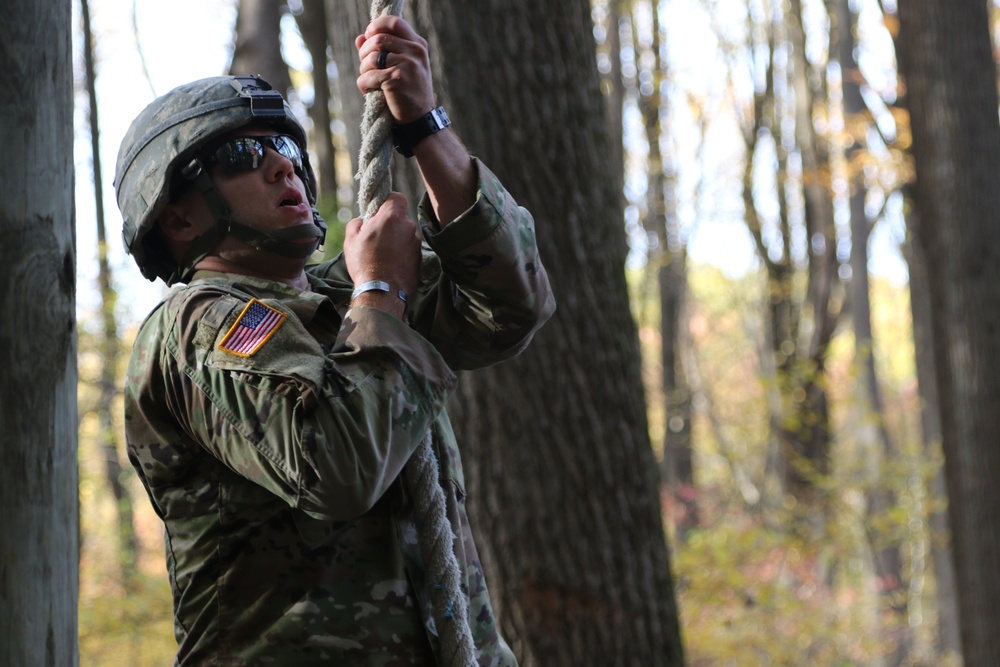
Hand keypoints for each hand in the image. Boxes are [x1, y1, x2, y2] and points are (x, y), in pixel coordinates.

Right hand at [343, 193, 420, 317]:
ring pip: (405, 234)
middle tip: (376, 237)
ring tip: (382, 254)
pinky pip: (409, 249)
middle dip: (390, 224)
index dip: (388, 201)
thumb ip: (356, 223)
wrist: (382, 292)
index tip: (379, 210)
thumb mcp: (351, 240)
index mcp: (391, 218)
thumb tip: (362, 220)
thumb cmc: (365, 264)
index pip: (397, 197)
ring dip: (396, 240)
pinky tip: (390, 264)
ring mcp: (416, 243)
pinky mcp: (420, 258)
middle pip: (400, 218)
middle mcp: (408, 227)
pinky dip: (401, 253)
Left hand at [356, 16, 434, 123]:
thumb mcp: (402, 66)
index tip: (369, 37)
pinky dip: (363, 84)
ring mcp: (407, 65)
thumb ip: (383, 49)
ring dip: (363, 69)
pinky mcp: (397, 79)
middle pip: (377, 39)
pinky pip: (369, 76)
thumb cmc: (409, 91)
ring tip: (368, 80)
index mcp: (418, 45)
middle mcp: (415, 51)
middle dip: (364, 52)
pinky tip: (368, 91)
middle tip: (366, 66)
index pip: (394, 22)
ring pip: (371, 57)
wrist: (420, 118)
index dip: (376, 27)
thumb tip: (359, 38)